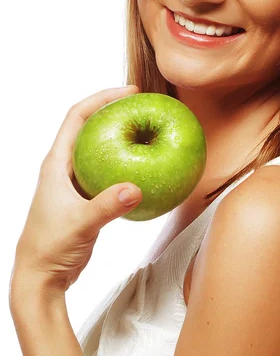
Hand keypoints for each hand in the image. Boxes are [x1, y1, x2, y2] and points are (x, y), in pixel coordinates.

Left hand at [11, 86, 143, 296]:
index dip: (101, 98)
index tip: (129, 92)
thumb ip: (106, 207)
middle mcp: (65, 166)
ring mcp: (76, 181)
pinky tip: (145, 165)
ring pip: (101, 147)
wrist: (41, 277)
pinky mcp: (86, 195)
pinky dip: (126, 161)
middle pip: (90, 125)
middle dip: (115, 110)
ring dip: (122, 134)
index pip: (77, 117)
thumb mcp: (78, 225)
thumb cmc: (49, 248)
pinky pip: (109, 169)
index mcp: (56, 163)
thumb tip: (136, 189)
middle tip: (144, 104)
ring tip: (148, 127)